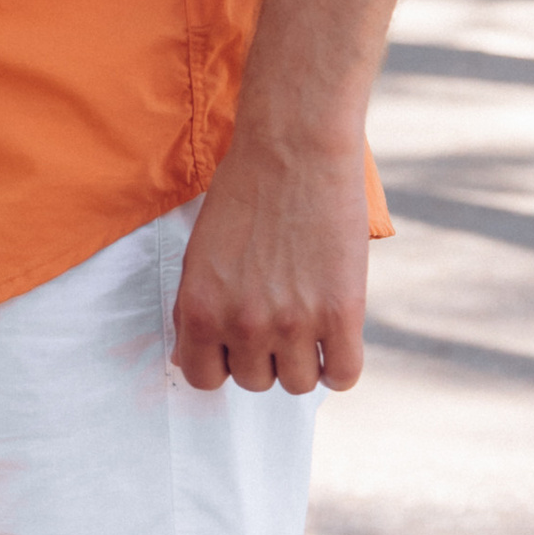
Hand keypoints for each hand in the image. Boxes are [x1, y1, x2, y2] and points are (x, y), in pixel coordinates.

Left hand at [169, 137, 370, 393]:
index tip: (235, 344)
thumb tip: (190, 360)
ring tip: (307, 325)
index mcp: (200, 311)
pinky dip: (339, 367)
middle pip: (255, 383)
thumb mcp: (199, 255)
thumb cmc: (243, 194)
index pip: (204, 379)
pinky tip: (336, 341)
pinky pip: (343, 375)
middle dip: (263, 356)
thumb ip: (192, 311)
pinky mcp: (342, 313)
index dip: (221, 362)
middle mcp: (244, 325)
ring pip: (297, 384)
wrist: (295, 150)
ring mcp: (295, 323)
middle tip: (276, 317)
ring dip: (302, 361)